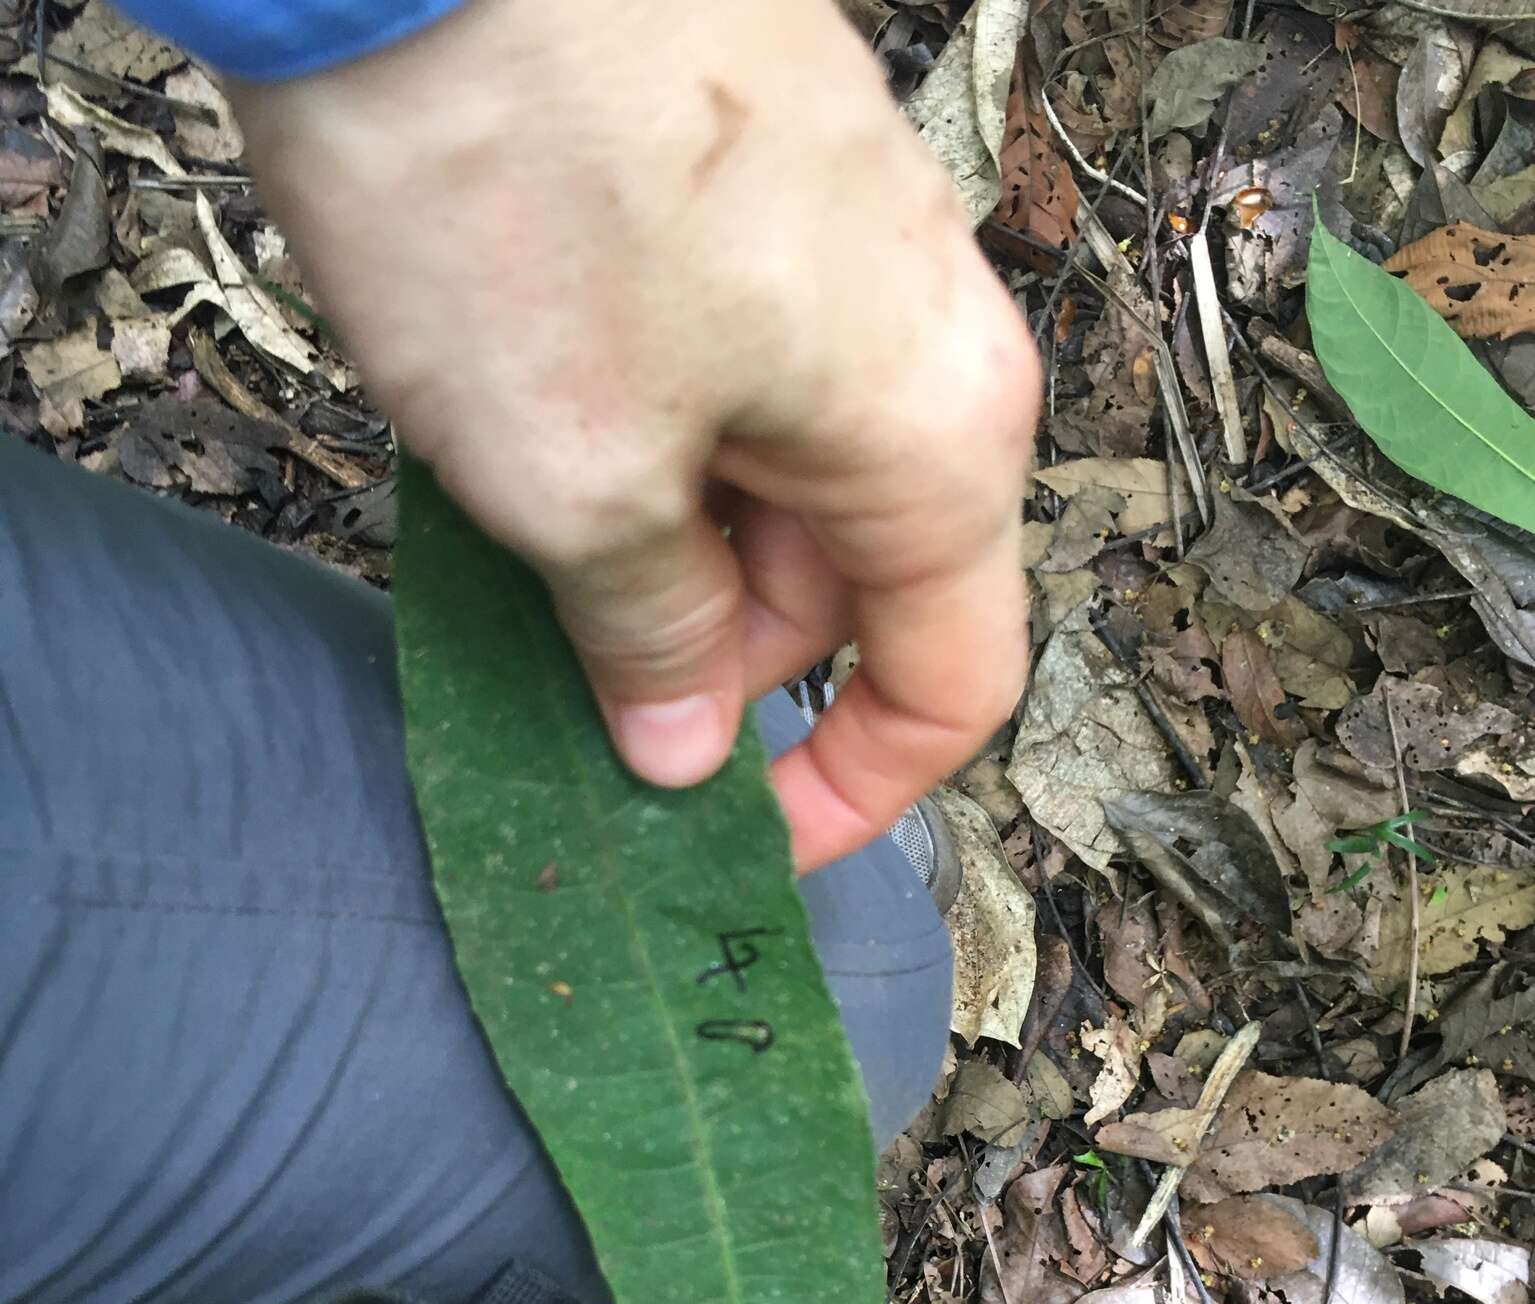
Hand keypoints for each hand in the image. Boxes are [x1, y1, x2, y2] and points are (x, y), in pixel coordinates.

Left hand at [230, 0, 1038, 869]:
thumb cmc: (524, 183)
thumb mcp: (577, 484)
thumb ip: (650, 641)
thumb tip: (683, 748)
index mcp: (937, 439)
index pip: (954, 685)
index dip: (852, 793)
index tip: (742, 842)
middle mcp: (929, 338)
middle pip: (859, 580)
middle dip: (722, 657)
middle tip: (574, 676)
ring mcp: (852, 239)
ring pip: (788, 471)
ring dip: (672, 540)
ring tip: (525, 518)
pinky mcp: (762, 174)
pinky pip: (742, 364)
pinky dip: (656, 433)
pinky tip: (538, 408)